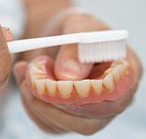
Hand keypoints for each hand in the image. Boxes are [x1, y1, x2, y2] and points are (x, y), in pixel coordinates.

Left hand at [13, 10, 141, 134]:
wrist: (57, 38)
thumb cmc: (74, 29)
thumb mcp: (77, 25)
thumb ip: (75, 46)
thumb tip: (68, 76)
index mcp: (123, 74)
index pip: (115, 97)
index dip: (87, 96)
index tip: (60, 81)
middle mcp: (109, 99)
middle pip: (88, 121)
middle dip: (54, 102)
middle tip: (32, 78)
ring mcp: (87, 111)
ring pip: (63, 124)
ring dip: (37, 101)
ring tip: (26, 71)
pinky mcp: (65, 116)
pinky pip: (46, 122)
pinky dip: (30, 104)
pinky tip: (24, 80)